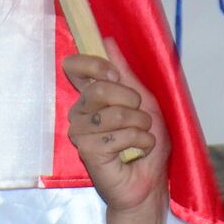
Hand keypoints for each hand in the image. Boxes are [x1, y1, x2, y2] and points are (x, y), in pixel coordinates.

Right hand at [65, 39, 169, 216]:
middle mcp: (80, 113)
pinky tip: (137, 151)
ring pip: (112, 114)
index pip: (75, 68)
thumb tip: (107, 42)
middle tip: (140, 118)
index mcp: (91, 97)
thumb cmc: (145, 143)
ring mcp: (80, 133)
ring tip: (142, 137)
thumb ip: (125, 73)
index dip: (92, 64)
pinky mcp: (86, 152)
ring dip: (140, 124)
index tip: (114, 74)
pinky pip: (116, 136)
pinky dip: (139, 141)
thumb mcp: (143, 101)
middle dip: (131, 101)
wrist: (148, 181)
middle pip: (99, 89)